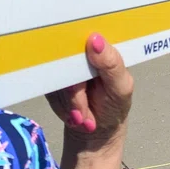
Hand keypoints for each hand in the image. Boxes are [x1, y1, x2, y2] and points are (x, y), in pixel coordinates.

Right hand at [46, 33, 132, 154]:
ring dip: (69, 105)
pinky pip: (49, 91)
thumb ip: (111, 63)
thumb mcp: (120, 87)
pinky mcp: (51, 80)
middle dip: (73, 95)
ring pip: (55, 80)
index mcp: (101, 47)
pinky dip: (61, 108)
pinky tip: (74, 116)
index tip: (82, 85)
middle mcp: (80, 53)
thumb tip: (95, 38)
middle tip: (84, 115)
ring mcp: (64, 66)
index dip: (77, 59)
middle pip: (64, 61)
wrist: (98, 130)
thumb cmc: (114, 105)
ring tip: (85, 117)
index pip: (82, 38)